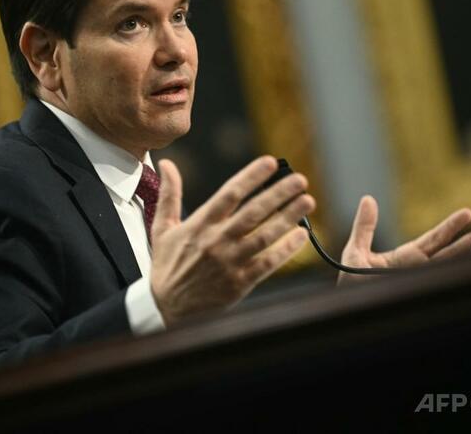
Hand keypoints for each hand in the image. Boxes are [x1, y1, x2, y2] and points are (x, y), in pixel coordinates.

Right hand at [150, 156, 315, 324]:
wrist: (166, 308)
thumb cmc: (168, 265)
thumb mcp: (162, 228)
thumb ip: (170, 194)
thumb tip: (166, 163)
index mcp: (200, 224)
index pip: (230, 194)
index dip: (251, 177)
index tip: (271, 162)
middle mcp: (216, 241)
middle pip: (253, 212)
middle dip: (279, 194)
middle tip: (300, 179)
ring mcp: (229, 263)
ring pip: (264, 236)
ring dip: (288, 218)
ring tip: (307, 202)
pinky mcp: (240, 283)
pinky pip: (267, 264)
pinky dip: (286, 249)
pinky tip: (302, 235)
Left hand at [337, 195, 470, 283]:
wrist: (347, 307)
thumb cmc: (350, 283)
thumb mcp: (356, 250)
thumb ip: (365, 226)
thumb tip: (368, 199)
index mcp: (406, 257)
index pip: (434, 239)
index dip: (450, 226)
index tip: (468, 213)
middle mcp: (417, 270)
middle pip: (450, 252)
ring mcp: (419, 282)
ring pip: (450, 268)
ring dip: (470, 256)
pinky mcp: (416, 292)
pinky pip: (440, 284)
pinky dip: (456, 277)